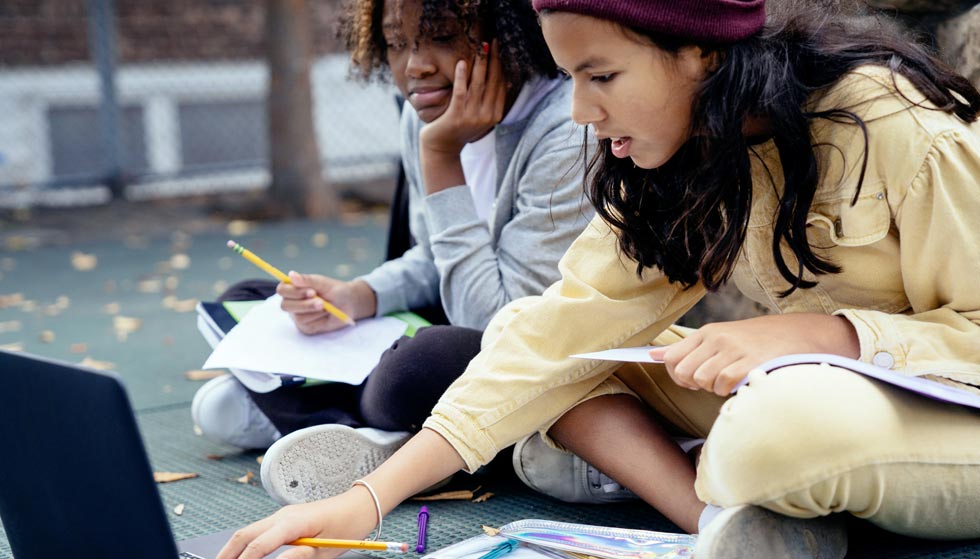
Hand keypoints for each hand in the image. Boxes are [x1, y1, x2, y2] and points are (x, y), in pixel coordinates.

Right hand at [216, 490, 378, 558]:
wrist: (358, 505)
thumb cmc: (347, 526)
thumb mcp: (324, 550)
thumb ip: (299, 557)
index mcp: (293, 522)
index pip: (258, 545)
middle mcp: (283, 515)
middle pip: (245, 534)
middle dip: (228, 553)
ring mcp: (282, 514)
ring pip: (249, 530)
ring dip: (234, 547)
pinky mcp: (285, 517)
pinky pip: (259, 529)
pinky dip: (247, 542)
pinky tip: (242, 554)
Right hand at [277, 271, 375, 333]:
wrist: (349, 304)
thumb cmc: (335, 290)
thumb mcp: (323, 283)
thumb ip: (307, 280)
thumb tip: (291, 275)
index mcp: (294, 288)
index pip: (282, 290)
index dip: (294, 292)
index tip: (312, 291)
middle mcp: (293, 302)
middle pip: (285, 305)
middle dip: (304, 304)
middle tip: (322, 302)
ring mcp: (298, 316)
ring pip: (298, 317)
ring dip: (314, 311)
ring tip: (327, 307)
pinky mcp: (306, 327)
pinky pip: (307, 325)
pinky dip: (319, 320)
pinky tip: (326, 315)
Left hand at [419, 40, 506, 193]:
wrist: (442, 148)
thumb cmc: (458, 128)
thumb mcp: (478, 115)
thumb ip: (488, 100)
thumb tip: (499, 79)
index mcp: (494, 114)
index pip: (500, 85)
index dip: (500, 65)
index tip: (500, 48)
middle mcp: (486, 116)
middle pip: (491, 82)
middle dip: (493, 59)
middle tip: (493, 41)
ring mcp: (471, 117)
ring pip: (478, 85)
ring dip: (480, 64)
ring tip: (480, 46)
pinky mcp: (456, 116)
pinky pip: (460, 92)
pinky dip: (461, 77)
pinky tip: (461, 63)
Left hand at [648, 314, 859, 395]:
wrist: (796, 335)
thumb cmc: (754, 342)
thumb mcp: (719, 339)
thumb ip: (688, 349)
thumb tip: (653, 355)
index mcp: (707, 333)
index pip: (671, 358)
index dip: (676, 374)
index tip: (691, 379)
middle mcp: (717, 339)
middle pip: (682, 373)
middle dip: (694, 384)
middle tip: (712, 382)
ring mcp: (733, 350)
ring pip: (701, 380)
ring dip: (713, 388)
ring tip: (729, 380)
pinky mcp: (749, 363)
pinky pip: (723, 385)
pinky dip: (728, 390)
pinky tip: (740, 383)